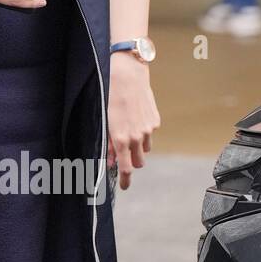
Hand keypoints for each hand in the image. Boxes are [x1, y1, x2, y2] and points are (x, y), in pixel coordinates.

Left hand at [106, 53, 160, 188]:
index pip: (126, 168)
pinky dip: (144, 132)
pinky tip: (135, 118)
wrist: (127, 75)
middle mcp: (137, 137)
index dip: (125, 180)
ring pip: (145, 148)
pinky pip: (150, 134)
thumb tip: (112, 160)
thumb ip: (109, 144)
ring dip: (138, 147)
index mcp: (122, 139)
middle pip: (139, 162)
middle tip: (124, 156)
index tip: (124, 186)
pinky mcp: (155, 120)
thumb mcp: (105, 122)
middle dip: (132, 162)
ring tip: (129, 132)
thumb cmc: (110, 96)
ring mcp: (148, 129)